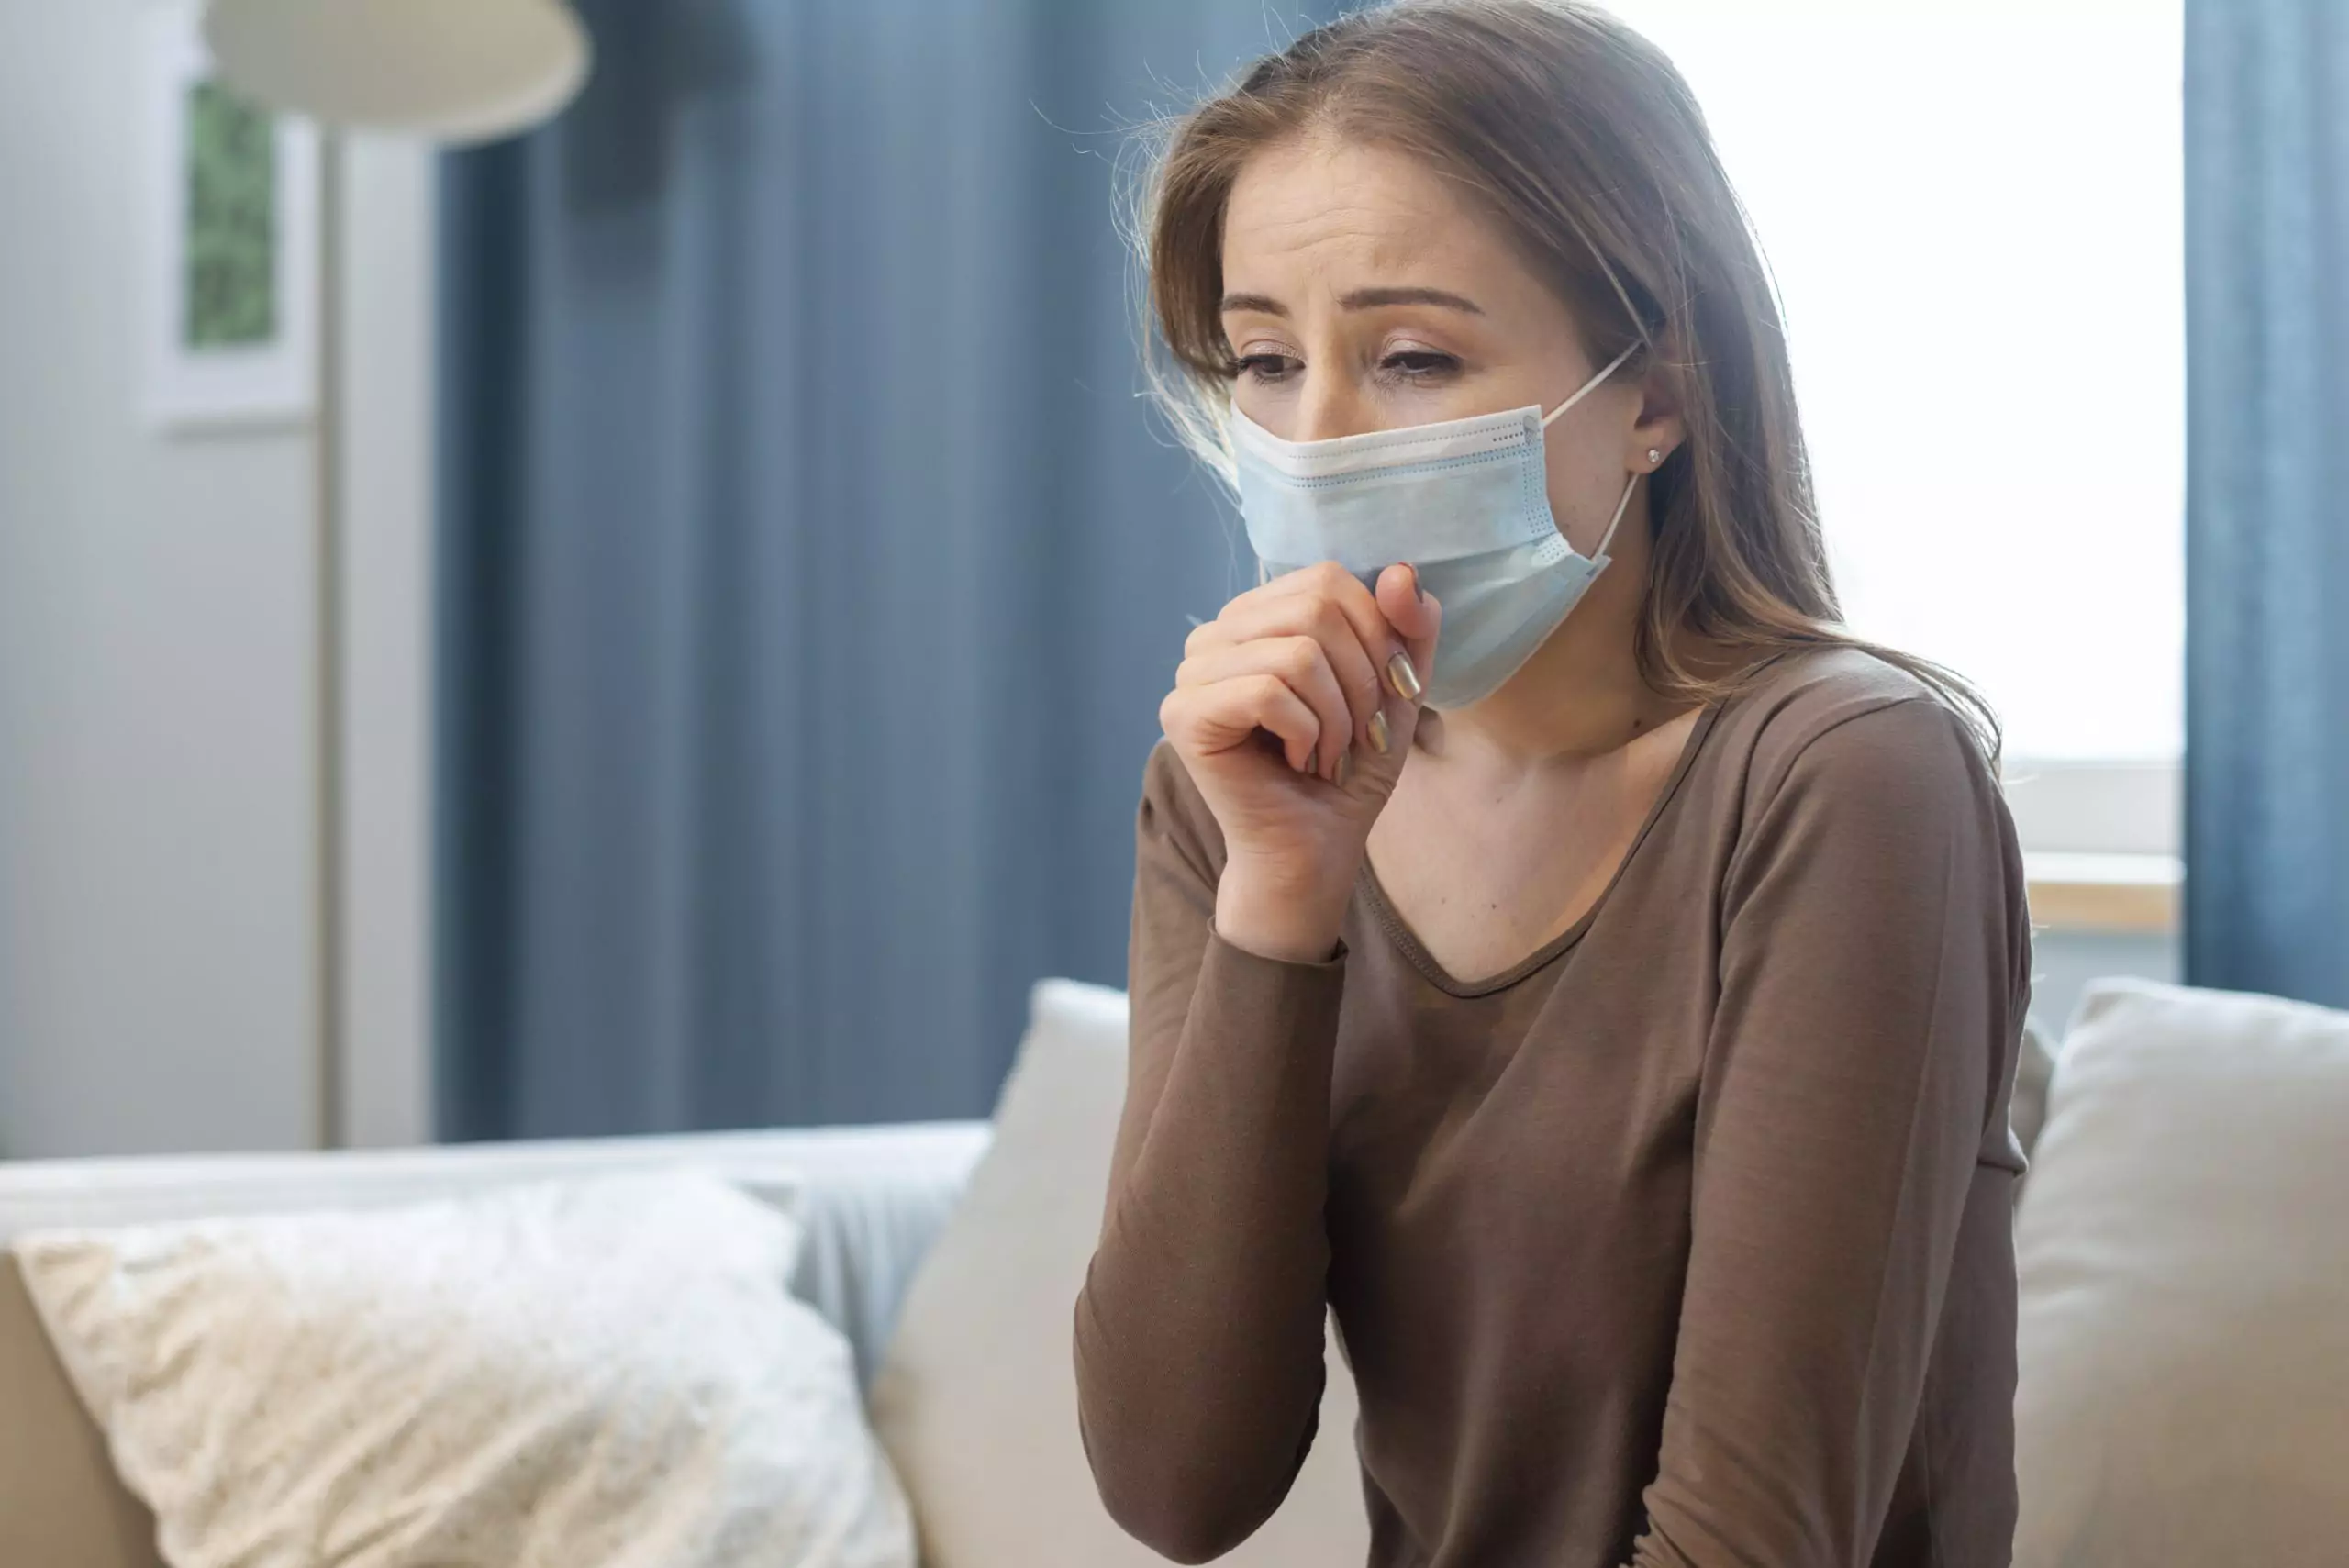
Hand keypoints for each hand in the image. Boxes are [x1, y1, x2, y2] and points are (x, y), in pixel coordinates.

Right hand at [1159, 562, 1440, 961]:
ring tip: (1328, 753)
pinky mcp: (1184, 714)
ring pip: (1298, 650)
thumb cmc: (1346, 774)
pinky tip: (1298, 762)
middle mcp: (1215, 637)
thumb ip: (1406, 630)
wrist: (1313, 854)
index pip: (1328, 580)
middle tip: (1358, 735)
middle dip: (1362, 678)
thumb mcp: (1395, 692)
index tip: (1392, 698)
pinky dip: (1306, 733)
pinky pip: (1270, 690)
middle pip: (1316, 607)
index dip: (1378, 634)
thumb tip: (1401, 571)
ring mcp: (1192, 674)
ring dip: (1337, 715)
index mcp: (1258, 619)